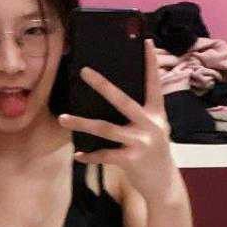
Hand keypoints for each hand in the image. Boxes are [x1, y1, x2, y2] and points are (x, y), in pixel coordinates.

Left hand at [57, 38, 177, 202]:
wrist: (164, 185)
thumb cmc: (154, 153)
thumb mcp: (156, 130)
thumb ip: (142, 114)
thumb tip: (114, 97)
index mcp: (157, 114)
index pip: (154, 84)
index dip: (150, 63)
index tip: (145, 42)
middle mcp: (150, 125)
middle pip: (122, 100)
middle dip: (102, 85)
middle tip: (84, 71)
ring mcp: (141, 143)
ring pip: (105, 128)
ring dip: (81, 123)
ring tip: (63, 118)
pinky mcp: (131, 160)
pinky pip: (104, 155)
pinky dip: (90, 155)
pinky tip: (78, 155)